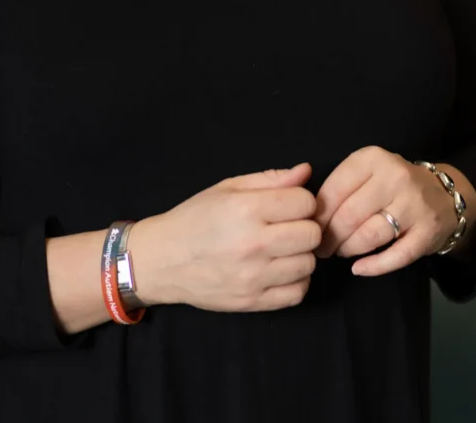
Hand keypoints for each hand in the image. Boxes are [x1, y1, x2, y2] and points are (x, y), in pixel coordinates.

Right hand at [130, 163, 320, 311]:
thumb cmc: (195, 218)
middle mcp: (253, 244)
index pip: (305, 202)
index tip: (288, 204)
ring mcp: (254, 277)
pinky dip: (295, 280)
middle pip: (312, 235)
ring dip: (300, 254)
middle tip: (286, 226)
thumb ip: (269, 179)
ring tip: (280, 248)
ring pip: (309, 264)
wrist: (163, 260)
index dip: (301, 200)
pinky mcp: (253, 303)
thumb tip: (306, 171)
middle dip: (304, 226)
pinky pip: (298, 293)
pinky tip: (279, 269)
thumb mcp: (227, 188)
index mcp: (246, 209)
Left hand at [313, 146, 475, 276]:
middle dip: (330, 236)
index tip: (308, 227)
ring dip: (348, 249)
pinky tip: (359, 268)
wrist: (444, 194)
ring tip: (340, 252)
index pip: (335, 189)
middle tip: (320, 248)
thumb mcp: (367, 170)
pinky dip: (373, 266)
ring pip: (369, 235)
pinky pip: (396, 256)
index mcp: (373, 159)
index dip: (318, 214)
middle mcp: (395, 178)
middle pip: (350, 215)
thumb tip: (306, 213)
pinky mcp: (428, 232)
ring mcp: (414, 206)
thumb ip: (340, 184)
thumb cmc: (392, 184)